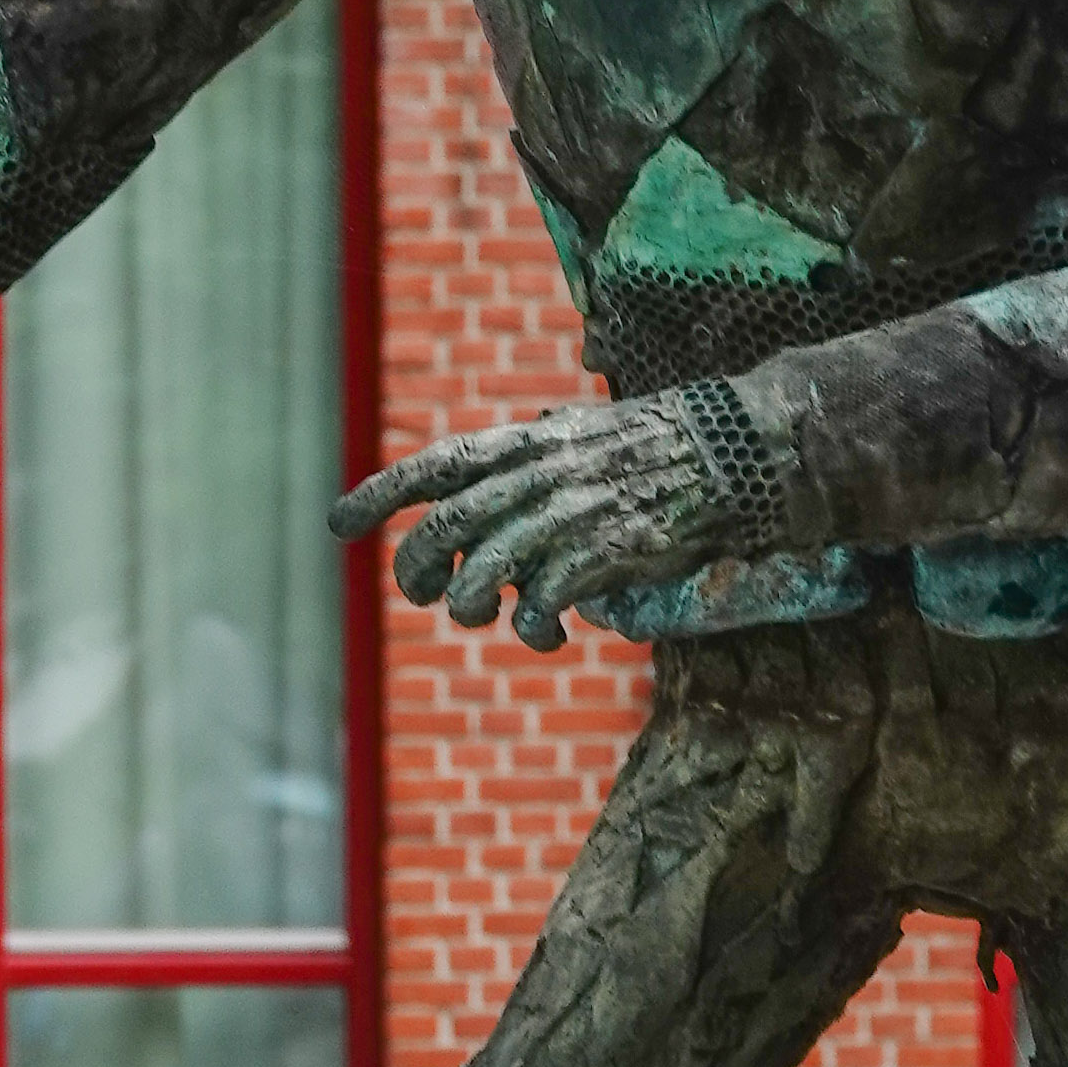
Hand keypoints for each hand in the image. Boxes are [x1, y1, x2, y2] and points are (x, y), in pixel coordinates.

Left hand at [330, 390, 782, 648]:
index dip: (379, 494)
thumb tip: (496, 463)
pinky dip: (532, 632)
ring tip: (491, 615)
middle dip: (415, 571)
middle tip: (421, 592)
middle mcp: (533, 478)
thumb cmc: (654, 448)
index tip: (339, 523)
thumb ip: (533, 452)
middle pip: (441, 534)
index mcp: (523, 445)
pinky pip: (537, 610)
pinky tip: (550, 635)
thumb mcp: (581, 431)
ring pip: (480, 580)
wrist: (728, 455)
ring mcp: (563, 518)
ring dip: (473, 608)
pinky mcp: (597, 559)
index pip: (433, 467)